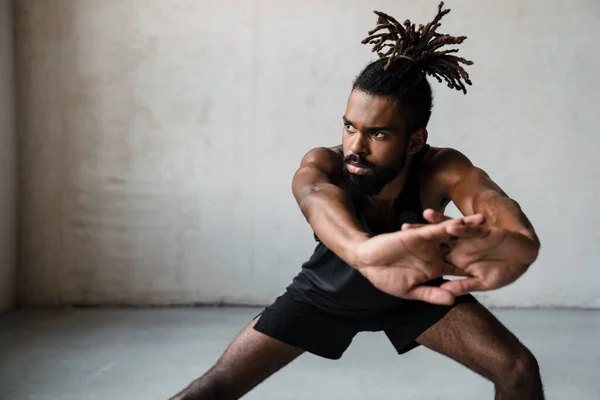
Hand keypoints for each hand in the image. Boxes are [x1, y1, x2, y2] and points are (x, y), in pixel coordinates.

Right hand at [356, 211, 485, 305]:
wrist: (367, 262)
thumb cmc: (386, 279)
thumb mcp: (411, 291)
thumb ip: (432, 294)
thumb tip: (453, 300)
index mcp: (434, 269)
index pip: (459, 269)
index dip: (477, 270)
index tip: (497, 270)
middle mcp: (435, 254)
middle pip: (461, 248)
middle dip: (478, 243)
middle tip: (500, 239)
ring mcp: (428, 244)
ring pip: (452, 235)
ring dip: (467, 228)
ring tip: (486, 221)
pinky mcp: (419, 235)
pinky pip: (437, 230)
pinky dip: (449, 226)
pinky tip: (463, 221)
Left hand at [403, 210, 539, 295]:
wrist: (525, 257)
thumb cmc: (505, 271)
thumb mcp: (483, 282)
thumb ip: (463, 286)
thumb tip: (445, 293)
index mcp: (457, 259)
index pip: (434, 256)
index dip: (418, 255)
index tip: (400, 255)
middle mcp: (460, 246)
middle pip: (436, 239)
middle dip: (420, 234)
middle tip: (401, 229)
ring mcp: (471, 238)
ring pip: (451, 229)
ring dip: (438, 223)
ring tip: (424, 215)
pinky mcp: (484, 232)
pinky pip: (470, 230)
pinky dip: (462, 228)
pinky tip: (451, 225)